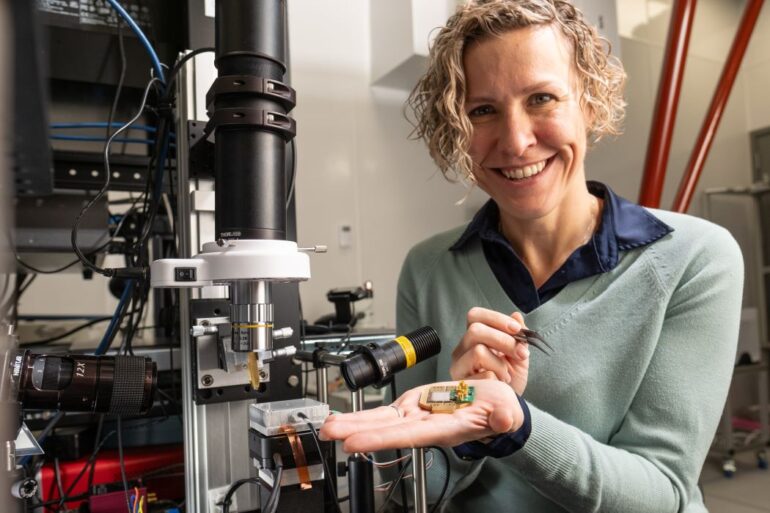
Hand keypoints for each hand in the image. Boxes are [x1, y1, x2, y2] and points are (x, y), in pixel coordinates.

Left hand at [319, 380, 522, 452]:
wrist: (496, 407)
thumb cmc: (501, 412)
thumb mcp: (506, 411)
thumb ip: (505, 416)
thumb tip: (505, 418)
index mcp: (444, 428)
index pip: (408, 435)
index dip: (380, 438)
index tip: (355, 442)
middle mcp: (425, 424)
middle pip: (385, 428)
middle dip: (356, 430)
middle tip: (328, 433)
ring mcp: (417, 414)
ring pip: (381, 418)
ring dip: (354, 421)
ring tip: (328, 424)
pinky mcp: (415, 404)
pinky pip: (385, 411)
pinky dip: (365, 414)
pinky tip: (347, 416)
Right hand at [450, 308, 529, 394]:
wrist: (509, 406)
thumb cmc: (510, 380)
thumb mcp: (519, 355)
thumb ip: (518, 336)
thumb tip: (517, 316)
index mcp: (474, 338)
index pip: (475, 315)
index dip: (496, 318)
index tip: (517, 329)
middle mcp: (462, 350)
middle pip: (475, 330)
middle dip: (504, 340)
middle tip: (520, 353)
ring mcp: (459, 367)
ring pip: (478, 351)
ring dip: (500, 362)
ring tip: (507, 373)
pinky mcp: (461, 384)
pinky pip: (483, 375)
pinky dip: (498, 378)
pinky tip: (501, 384)